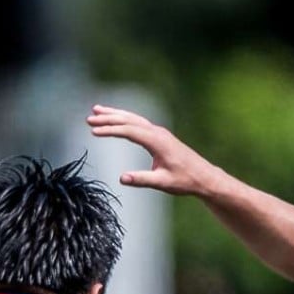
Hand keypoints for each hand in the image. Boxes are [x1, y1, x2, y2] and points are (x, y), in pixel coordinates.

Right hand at [86, 104, 218, 195]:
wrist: (203, 177)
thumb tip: (122, 178)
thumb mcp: (163, 183)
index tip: (94, 131)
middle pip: (129, 120)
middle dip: (109, 118)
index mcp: (157, 141)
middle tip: (89, 118)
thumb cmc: (185, 181)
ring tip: (97, 110)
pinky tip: (117, 119)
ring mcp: (159, 133)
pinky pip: (139, 123)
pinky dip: (125, 119)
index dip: (110, 130)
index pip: (129, 131)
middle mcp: (158, 133)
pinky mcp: (160, 136)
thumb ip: (142, 179)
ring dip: (115, 114)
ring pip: (134, 119)